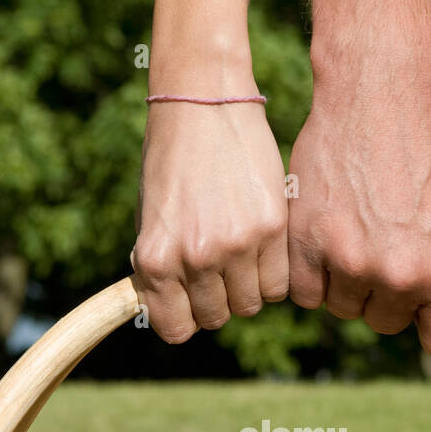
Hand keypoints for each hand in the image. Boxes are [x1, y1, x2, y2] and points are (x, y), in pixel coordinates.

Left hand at [131, 102, 288, 343]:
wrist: (203, 102)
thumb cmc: (170, 160)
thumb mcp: (151, 218)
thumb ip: (164, 268)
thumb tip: (179, 309)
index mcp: (156, 258)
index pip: (176, 329)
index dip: (185, 318)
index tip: (191, 303)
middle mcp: (195, 257)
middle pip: (216, 317)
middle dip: (217, 300)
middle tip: (218, 269)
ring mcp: (236, 244)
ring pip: (250, 304)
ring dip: (247, 287)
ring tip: (241, 253)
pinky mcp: (272, 227)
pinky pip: (279, 282)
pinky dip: (272, 274)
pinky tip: (263, 246)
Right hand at [287, 44, 430, 355]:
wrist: (384, 88)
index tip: (428, 295)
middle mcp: (401, 274)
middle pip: (389, 324)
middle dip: (391, 293)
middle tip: (392, 239)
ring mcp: (349, 261)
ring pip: (346, 308)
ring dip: (351, 281)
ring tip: (361, 228)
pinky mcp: (305, 244)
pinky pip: (306, 293)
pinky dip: (314, 271)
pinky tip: (330, 232)